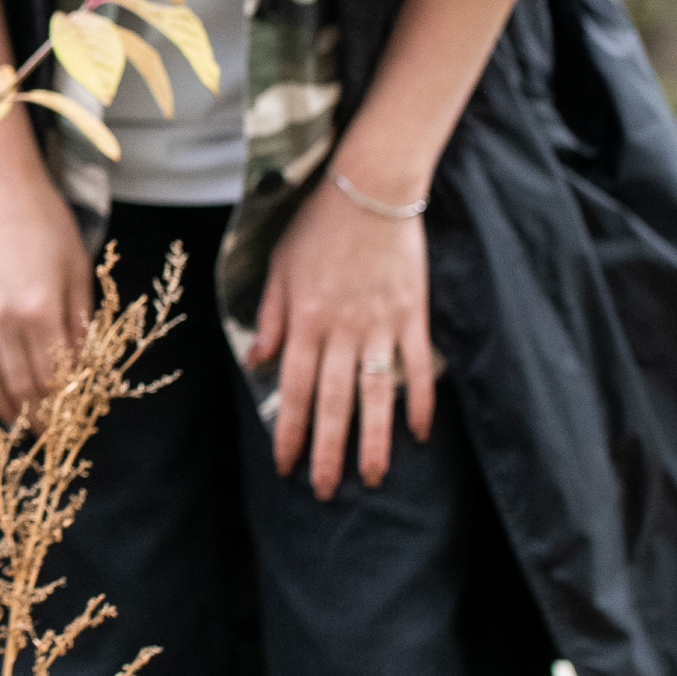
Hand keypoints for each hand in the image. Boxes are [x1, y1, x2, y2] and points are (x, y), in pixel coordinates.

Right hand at [0, 161, 92, 420]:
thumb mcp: (78, 269)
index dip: (64, 402)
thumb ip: (79, 319)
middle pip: (22, 384)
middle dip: (37, 415)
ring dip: (6, 406)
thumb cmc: (47, 223)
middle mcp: (5, 318)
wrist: (0, 191)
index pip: (54, 374)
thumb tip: (83, 364)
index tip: (73, 419)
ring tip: (19, 424)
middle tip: (48, 433)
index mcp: (41, 310)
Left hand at [252, 180, 434, 498]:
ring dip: (373, 440)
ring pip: (376, 395)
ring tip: (372, 477)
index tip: (285, 466)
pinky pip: (417, 365)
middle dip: (326, 452)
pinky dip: (420, 400)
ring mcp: (380, 324)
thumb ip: (269, 317)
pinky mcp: (413, 314)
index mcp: (303, 321)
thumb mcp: (279, 267)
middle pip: (332, 403)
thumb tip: (256, 361)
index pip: (291, 390)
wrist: (371, 184)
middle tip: (324, 490)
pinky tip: (418, 432)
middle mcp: (340, 330)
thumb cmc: (317, 223)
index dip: (287, 432)